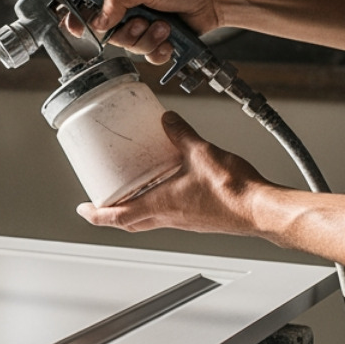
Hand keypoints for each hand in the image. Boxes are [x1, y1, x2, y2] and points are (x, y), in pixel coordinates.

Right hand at [65, 0, 233, 65]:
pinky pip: (147, 56)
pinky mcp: (158, 41)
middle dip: (127, 31)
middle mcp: (129, 10)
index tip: (76, 28)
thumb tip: (98, 20)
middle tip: (141, 21)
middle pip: (109, 33)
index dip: (81, 18)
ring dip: (148, 39)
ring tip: (164, 26)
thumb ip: (117, 1)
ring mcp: (144, 26)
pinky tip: (169, 40)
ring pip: (129, 46)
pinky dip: (159, 50)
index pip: (91, 7)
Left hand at [77, 111, 271, 235]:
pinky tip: (166, 188)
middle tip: (101, 202)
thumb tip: (166, 120)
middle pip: (130, 223)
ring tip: (129, 192)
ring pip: (149, 220)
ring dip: (134, 210)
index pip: (117, 217)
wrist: (261, 209)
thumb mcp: (200, 152)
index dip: (96, 214)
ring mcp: (184, 222)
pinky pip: (169, 215)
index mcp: (160, 206)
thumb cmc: (233, 191)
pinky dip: (158, 205)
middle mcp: (169, 218)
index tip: (83, 209)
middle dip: (111, 214)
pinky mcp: (198, 220)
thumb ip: (180, 134)